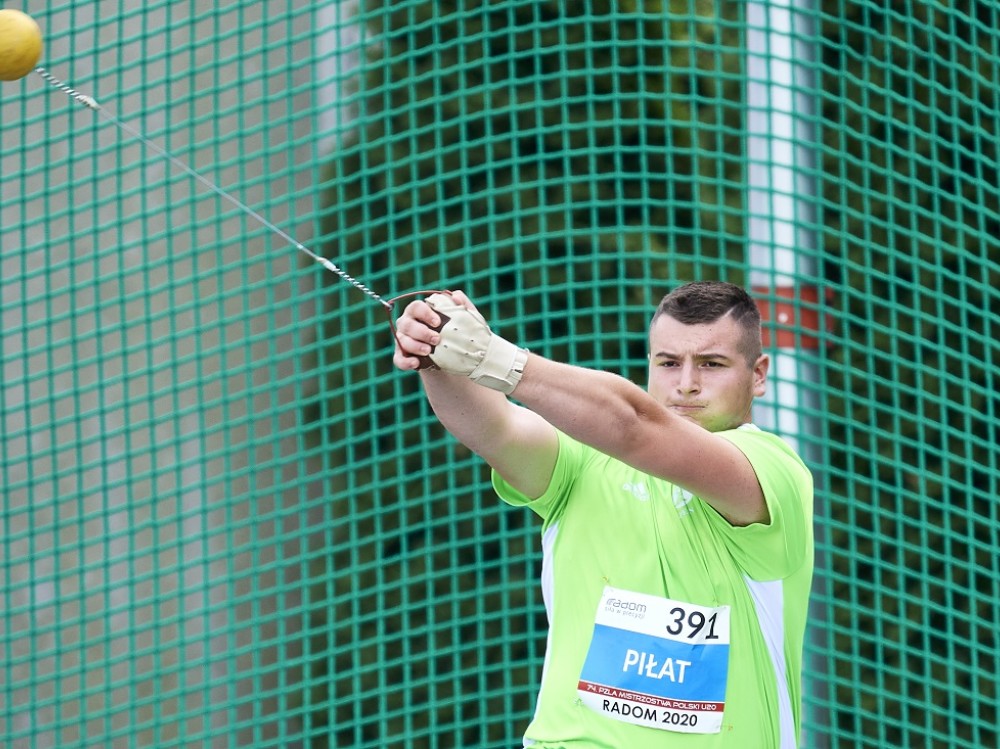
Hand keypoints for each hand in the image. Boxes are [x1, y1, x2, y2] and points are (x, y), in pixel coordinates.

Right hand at [393, 291, 527, 394]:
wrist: (452, 357)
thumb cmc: (455, 332)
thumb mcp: (464, 319)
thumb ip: (463, 305)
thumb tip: (456, 296)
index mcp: (418, 311)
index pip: (416, 307)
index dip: (425, 313)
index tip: (438, 322)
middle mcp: (407, 323)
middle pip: (406, 324)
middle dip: (421, 332)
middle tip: (437, 339)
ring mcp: (403, 340)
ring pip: (402, 341)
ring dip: (414, 346)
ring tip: (428, 351)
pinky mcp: (402, 356)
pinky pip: (398, 359)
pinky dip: (406, 362)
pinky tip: (416, 363)